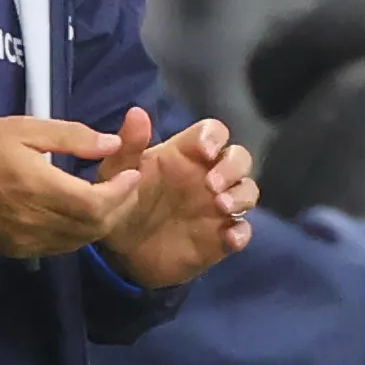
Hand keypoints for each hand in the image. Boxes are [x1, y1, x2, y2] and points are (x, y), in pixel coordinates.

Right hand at [0, 117, 142, 259]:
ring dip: (101, 222)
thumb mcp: (25, 128)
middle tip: (127, 185)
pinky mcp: (17, 250)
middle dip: (118, 207)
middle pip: (94, 227)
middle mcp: (36, 222)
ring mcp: (26, 241)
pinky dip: (79, 233)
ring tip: (108, 197)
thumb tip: (112, 144)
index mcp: (39, 188)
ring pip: (80, 241)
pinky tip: (79, 213)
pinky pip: (61, 247)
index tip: (132, 173)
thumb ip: (72, 137)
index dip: (121, 192)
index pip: (96, 202)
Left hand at [96, 110, 257, 288]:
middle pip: (239, 158)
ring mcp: (217, 207)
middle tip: (211, 184)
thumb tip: (137, 112)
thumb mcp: (116, 174)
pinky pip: (243, 231)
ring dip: (241, 196)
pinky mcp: (221, 237)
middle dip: (232, 167)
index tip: (205, 150)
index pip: (214, 132)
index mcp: (186, 154)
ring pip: (247, 191)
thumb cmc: (122, 203)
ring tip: (221, 206)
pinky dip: (242, 233)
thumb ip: (128, 146)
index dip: (215, 137)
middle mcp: (208, 176)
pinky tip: (230, 238)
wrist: (120, 252)